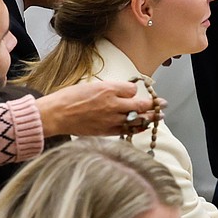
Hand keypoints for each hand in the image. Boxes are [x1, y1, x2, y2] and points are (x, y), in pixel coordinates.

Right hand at [35, 81, 164, 137]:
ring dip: (151, 117)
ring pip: (138, 119)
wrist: (55, 114)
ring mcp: (111, 119)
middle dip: (154, 104)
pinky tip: (145, 126)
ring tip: (160, 116)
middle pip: (141, 105)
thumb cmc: (69, 98)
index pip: (132, 89)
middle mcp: (113, 104)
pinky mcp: (107, 131)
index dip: (134, 91)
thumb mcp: (91, 86)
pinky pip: (128, 130)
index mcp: (108, 89)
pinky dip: (138, 128)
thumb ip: (110, 89)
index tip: (134, 92)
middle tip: (163, 103)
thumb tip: (125, 92)